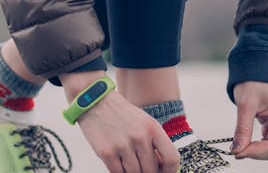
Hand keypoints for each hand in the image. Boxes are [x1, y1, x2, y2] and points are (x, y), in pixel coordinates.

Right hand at [61, 71, 179, 172]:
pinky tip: (119, 163)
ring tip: (128, 162)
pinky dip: (120, 172)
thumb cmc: (123, 115)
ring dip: (133, 172)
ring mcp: (123, 146)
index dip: (170, 171)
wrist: (95, 102)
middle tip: (142, 167)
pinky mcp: (106, 153)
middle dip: (148, 172)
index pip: (172, 158)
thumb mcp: (145, 122)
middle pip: (151, 170)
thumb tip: (161, 167)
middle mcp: (140, 137)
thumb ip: (155, 142)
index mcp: (153, 128)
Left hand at [230, 80, 267, 160]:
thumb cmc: (254, 82)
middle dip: (255, 153)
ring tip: (240, 143)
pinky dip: (257, 145)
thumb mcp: (245, 104)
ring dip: (256, 150)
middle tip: (236, 149)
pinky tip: (246, 140)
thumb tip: (237, 150)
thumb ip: (242, 129)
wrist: (260, 68)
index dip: (255, 153)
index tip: (236, 152)